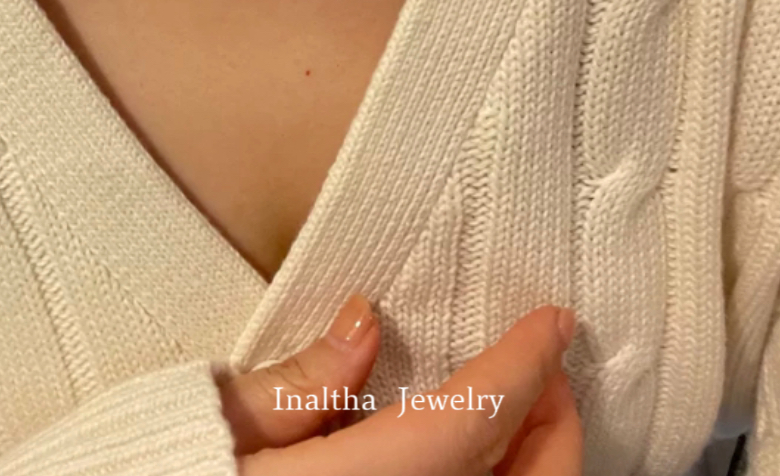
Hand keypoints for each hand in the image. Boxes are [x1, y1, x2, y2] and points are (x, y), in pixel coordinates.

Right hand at [216, 295, 582, 475]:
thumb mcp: (225, 428)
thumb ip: (299, 382)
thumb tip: (365, 320)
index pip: (471, 421)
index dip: (523, 367)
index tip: (554, 322)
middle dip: (553, 424)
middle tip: (549, 365)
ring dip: (535, 458)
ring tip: (525, 402)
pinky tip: (477, 449)